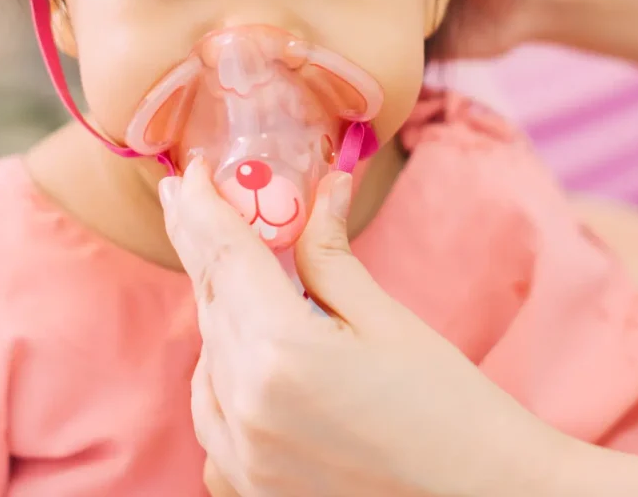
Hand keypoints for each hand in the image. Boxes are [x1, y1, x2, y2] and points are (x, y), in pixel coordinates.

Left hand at [160, 158, 560, 496]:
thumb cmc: (448, 406)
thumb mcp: (385, 317)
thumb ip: (331, 252)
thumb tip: (322, 190)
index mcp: (280, 352)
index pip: (225, 257)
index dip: (205, 206)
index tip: (194, 172)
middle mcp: (244, 407)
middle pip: (210, 301)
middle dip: (199, 243)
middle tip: (189, 198)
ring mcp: (240, 457)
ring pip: (206, 355)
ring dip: (216, 307)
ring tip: (236, 272)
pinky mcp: (248, 488)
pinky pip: (211, 411)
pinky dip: (220, 372)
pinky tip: (244, 352)